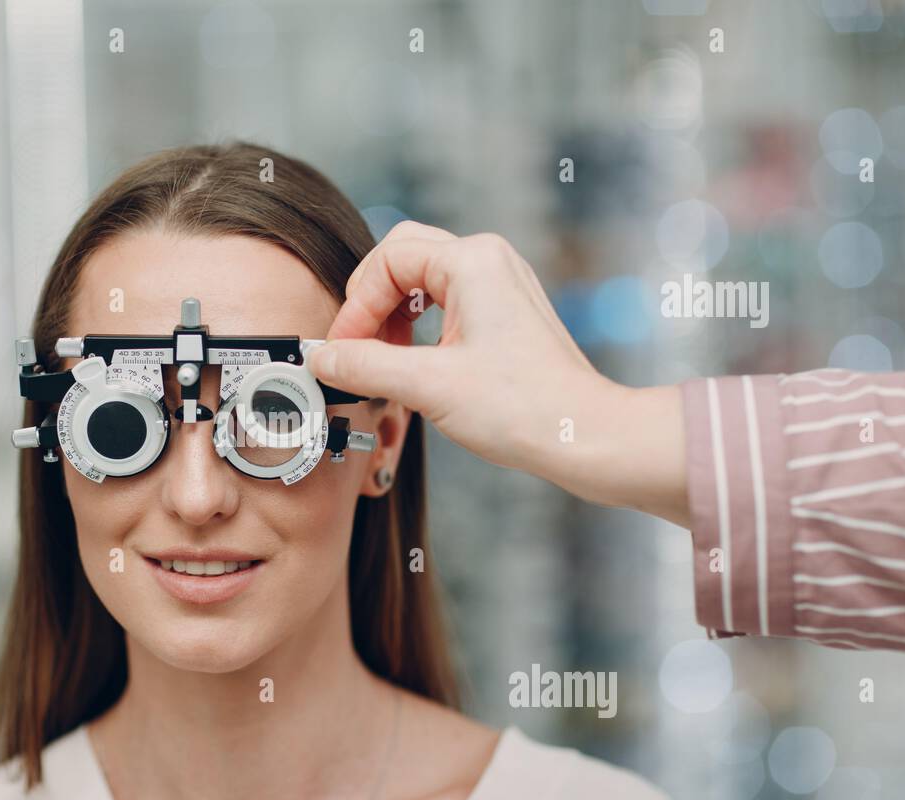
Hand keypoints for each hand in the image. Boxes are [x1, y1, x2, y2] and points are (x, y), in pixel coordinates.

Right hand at [306, 221, 689, 526]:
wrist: (582, 436)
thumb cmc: (524, 408)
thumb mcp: (428, 386)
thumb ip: (365, 366)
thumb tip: (322, 358)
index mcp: (473, 262)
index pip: (387, 262)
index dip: (356, 307)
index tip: (342, 351)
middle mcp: (489, 262)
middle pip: (402, 258)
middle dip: (371, 303)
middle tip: (355, 346)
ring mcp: (499, 286)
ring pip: (421, 281)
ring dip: (391, 317)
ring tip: (381, 362)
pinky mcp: (503, 315)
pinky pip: (443, 303)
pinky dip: (416, 329)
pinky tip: (410, 365)